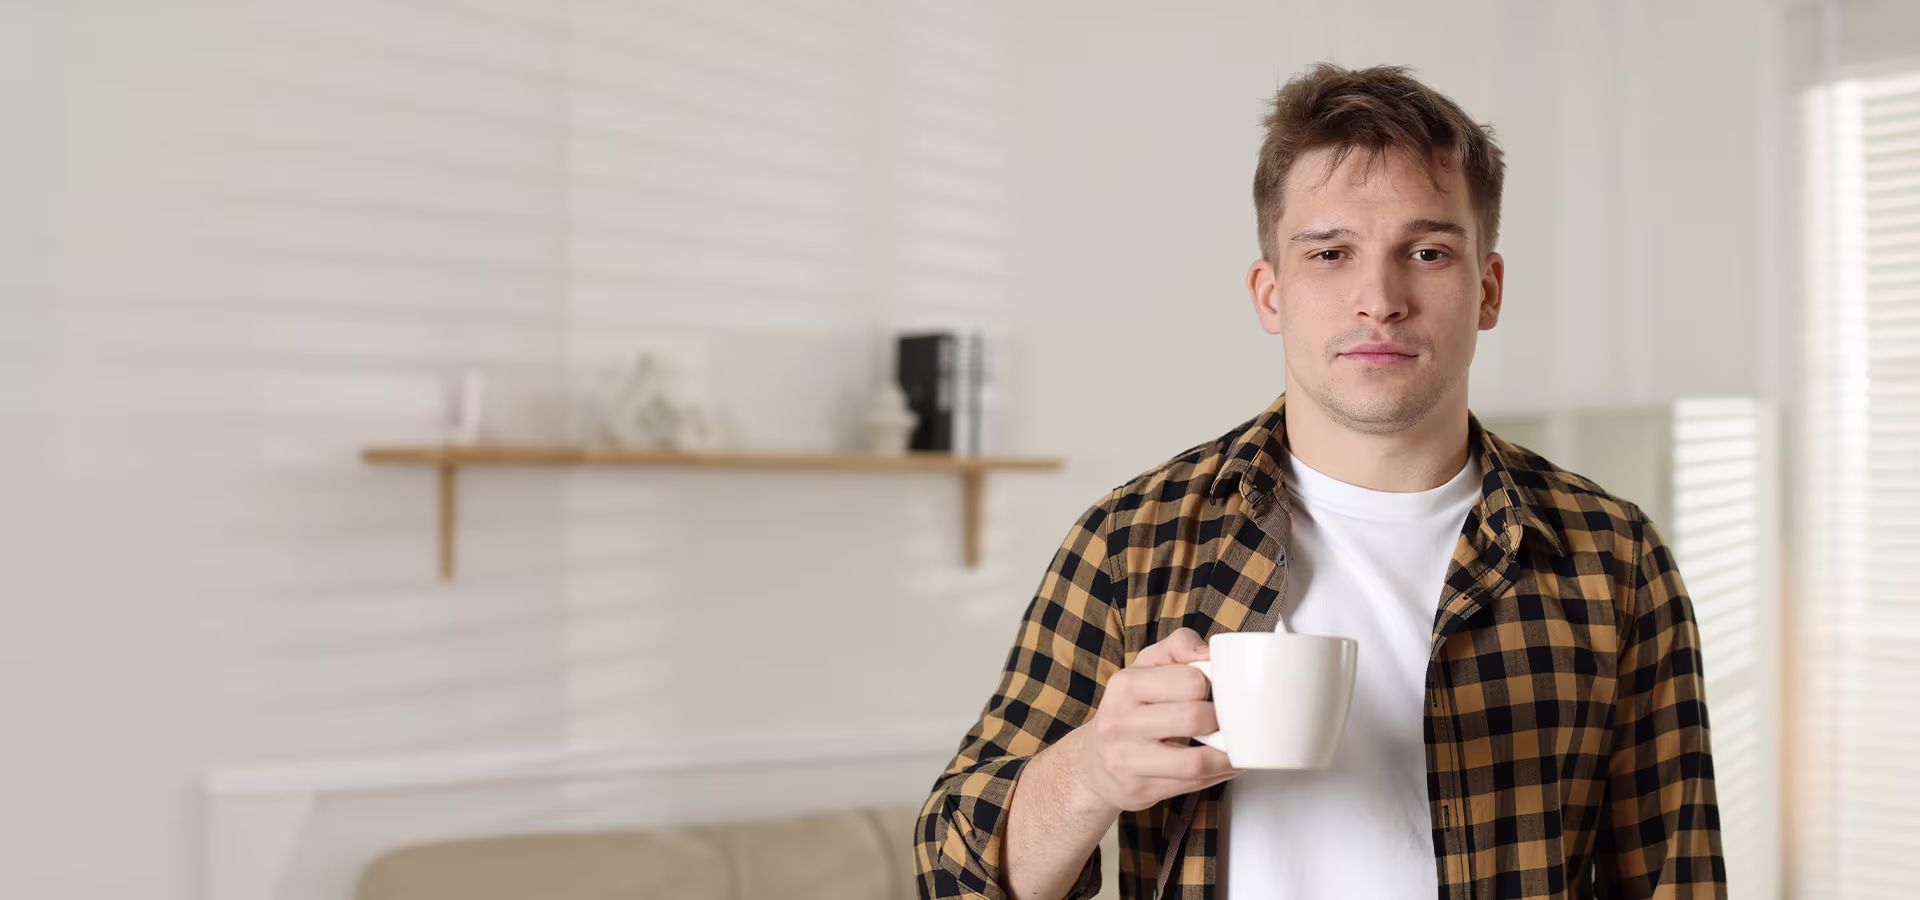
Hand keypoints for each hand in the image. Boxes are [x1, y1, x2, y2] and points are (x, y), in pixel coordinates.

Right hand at [1062, 627, 1241, 813]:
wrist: (1093, 763)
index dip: (1212, 686)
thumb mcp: (1145, 668)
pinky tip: (1225, 764)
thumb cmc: (1129, 711)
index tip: (1215, 692)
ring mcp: (1127, 759)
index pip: (1190, 681)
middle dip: (1221, 721)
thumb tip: (1208, 652)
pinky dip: (1219, 774)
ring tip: (1234, 746)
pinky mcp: (1140, 789)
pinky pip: (1193, 784)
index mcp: (1125, 685)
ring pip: (1196, 761)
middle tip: (1227, 720)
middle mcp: (1120, 722)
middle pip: (1194, 718)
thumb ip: (1178, 647)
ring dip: (1226, 755)